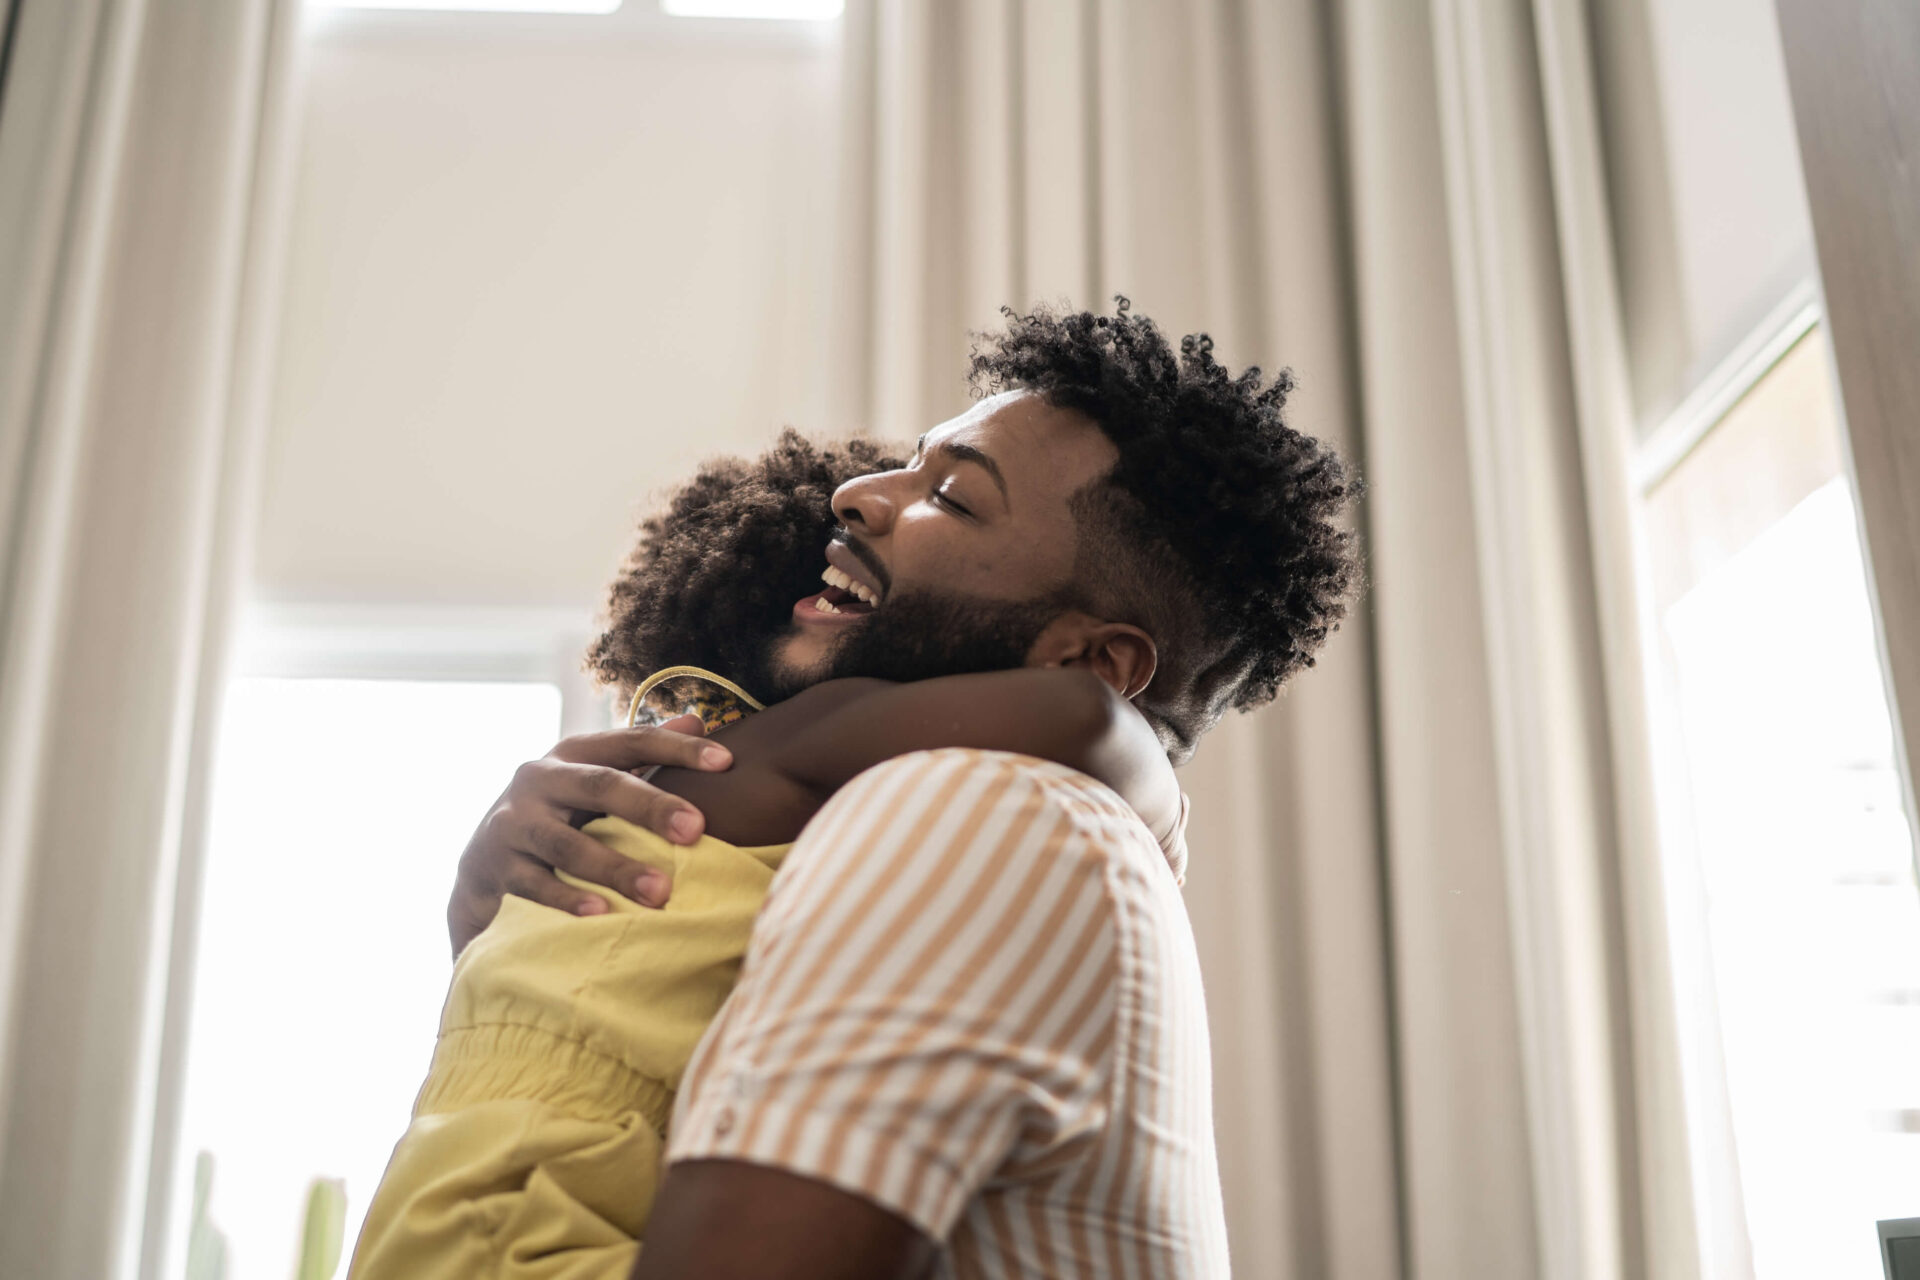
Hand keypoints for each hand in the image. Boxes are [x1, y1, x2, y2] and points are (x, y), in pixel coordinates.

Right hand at [447, 715, 731, 953]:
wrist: (481, 865)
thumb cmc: (558, 815)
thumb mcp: (592, 778)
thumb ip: (641, 754)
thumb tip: (698, 719)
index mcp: (572, 753)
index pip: (631, 741)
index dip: (678, 749)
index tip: (725, 763)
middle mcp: (539, 779)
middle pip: (600, 785)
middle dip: (651, 807)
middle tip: (697, 830)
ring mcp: (512, 823)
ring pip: (566, 843)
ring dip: (615, 868)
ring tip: (660, 891)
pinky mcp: (496, 866)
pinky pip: (535, 885)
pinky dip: (568, 900)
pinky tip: (601, 914)